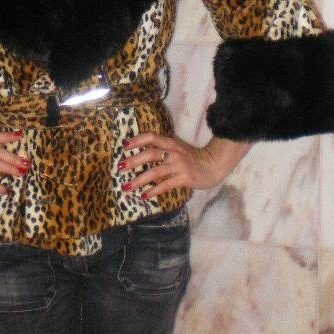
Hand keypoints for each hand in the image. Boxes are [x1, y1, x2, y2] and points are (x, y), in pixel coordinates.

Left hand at [119, 133, 250, 198]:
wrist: (214, 166)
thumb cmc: (193, 157)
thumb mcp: (178, 148)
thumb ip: (164, 147)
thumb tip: (143, 148)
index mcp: (171, 143)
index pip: (152, 137)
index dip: (138, 140)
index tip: (124, 145)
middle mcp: (174, 152)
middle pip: (150, 154)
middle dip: (133, 161)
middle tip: (119, 168)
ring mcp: (179, 165)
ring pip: (155, 172)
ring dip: (139, 180)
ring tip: (126, 187)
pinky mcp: (185, 178)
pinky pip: (165, 185)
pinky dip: (153, 191)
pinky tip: (143, 196)